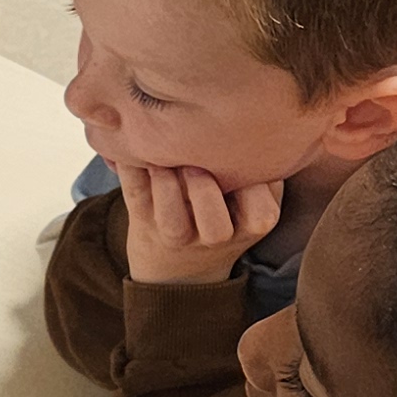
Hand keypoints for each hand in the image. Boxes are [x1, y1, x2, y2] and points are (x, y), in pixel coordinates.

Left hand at [116, 160, 282, 287]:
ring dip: (167, 182)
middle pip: (216, 228)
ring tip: (165, 155)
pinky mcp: (142, 221)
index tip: (243, 156)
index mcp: (247, 229)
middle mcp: (212, 238)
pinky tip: (134, 148)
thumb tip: (265, 125)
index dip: (254, 187)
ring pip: (171, 219)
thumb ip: (265, 176)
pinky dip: (131, 169)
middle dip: (206, 191)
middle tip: (197, 163)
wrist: (178, 270)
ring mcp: (175, 234)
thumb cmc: (224, 219)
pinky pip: (135, 195)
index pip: (262, 216)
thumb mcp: (253, 206)